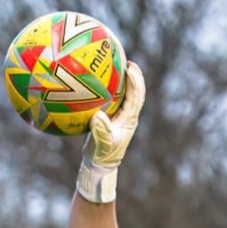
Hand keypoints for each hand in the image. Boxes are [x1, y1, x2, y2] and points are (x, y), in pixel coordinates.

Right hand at [76, 61, 145, 202]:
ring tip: (112, 65)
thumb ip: (102, 132)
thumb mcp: (101, 146)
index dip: (135, 82)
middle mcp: (127, 116)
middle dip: (132, 76)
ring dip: (120, 81)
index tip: (130, 68)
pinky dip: (102, 90)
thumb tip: (98, 116)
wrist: (99, 167)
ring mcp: (119, 117)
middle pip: (134, 92)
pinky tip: (90, 82)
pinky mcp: (109, 119)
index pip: (136, 97)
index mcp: (129, 120)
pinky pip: (108, 100)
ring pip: (122, 95)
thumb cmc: (102, 158)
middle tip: (126, 60)